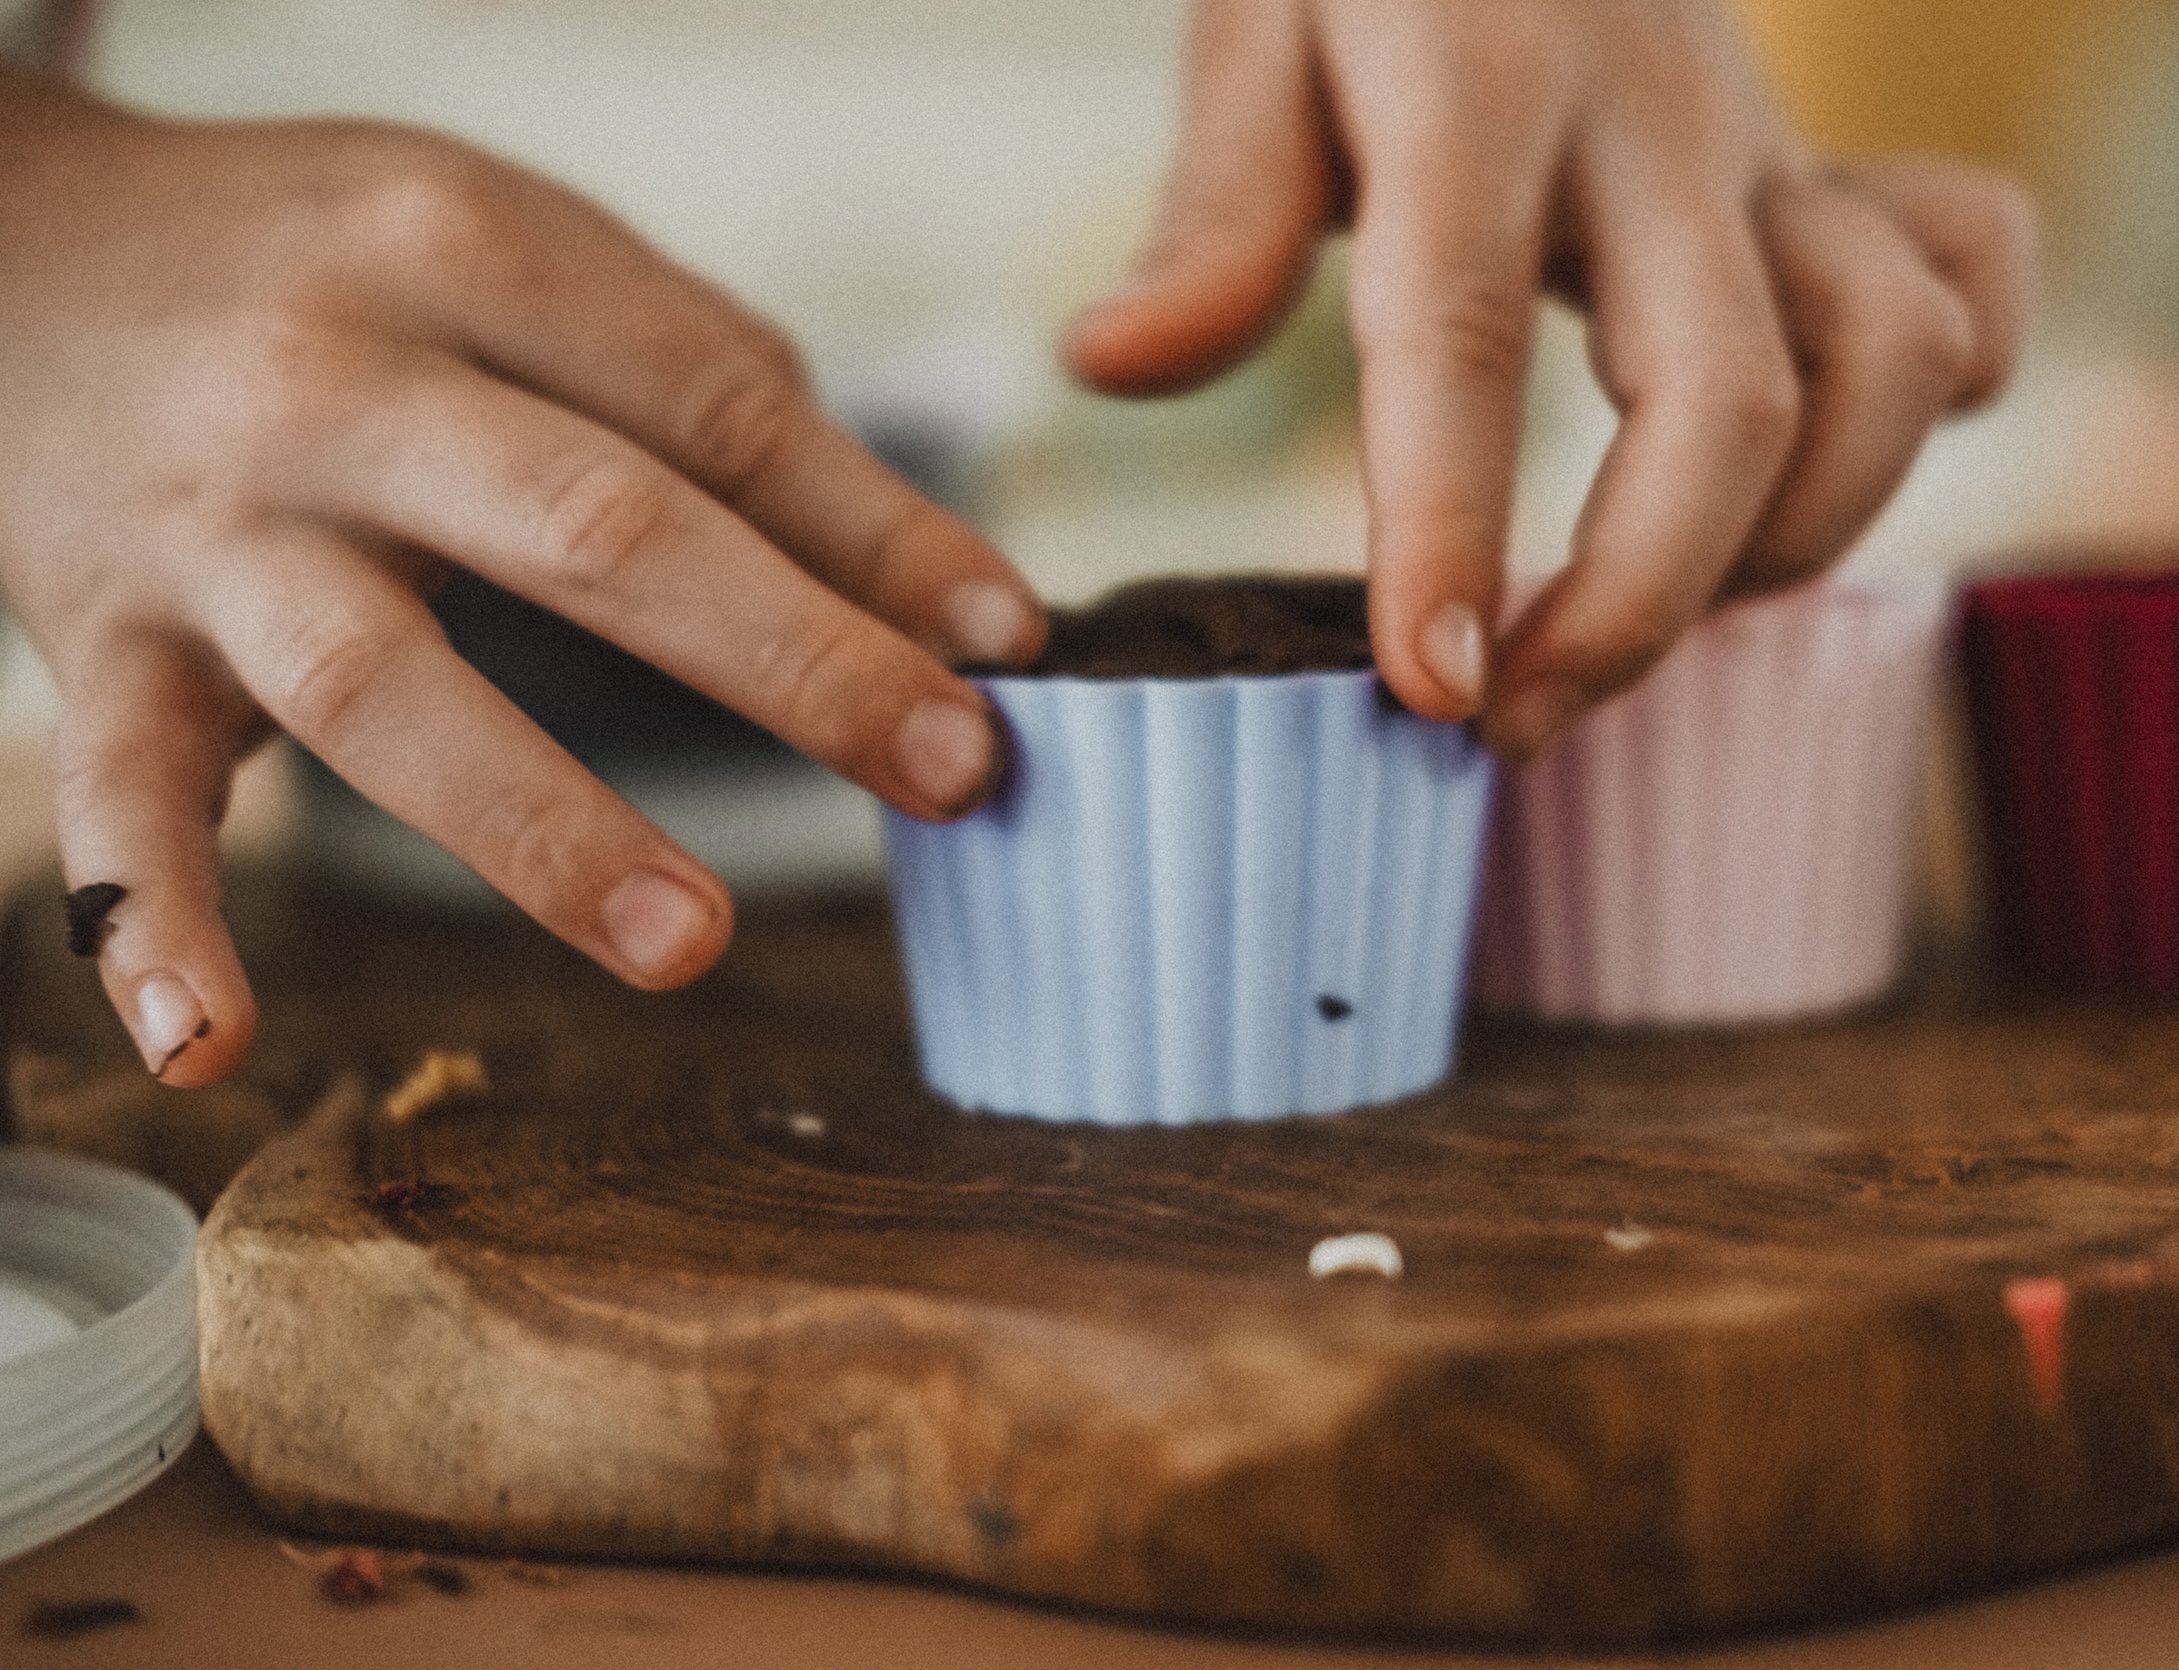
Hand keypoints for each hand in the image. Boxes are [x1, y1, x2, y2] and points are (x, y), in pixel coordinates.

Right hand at [0, 70, 1046, 1085]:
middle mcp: (337, 382)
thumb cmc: (328, 268)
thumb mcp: (512, 245)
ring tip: (693, 943)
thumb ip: (700, 378)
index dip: (877, 531)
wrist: (13, 251)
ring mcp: (211, 526)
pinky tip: (212, 1045)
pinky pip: (118, 794)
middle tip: (952, 774)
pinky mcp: (101, 643)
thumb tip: (916, 569)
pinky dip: (153, 921)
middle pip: (591, 528)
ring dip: (539, 820)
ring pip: (379, 686)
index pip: (714, 410)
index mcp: (467, 254)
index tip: (1009, 644)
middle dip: (789, 658)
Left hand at [1064, 0, 2032, 755]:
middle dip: (1643, 603)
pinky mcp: (1845, 177)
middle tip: (1517, 722)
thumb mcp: (1258, 27)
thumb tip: (1106, 369)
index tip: (1433, 692)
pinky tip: (1815, 467)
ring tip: (1645, 609)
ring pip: (1891, 366)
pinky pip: (1976, 282)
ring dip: (1795, 536)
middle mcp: (1662, 122)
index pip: (1466, 331)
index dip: (1450, 528)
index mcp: (1480, 85)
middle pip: (1727, 399)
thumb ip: (1211, 213)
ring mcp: (1777, 153)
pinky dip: (1947, 396)